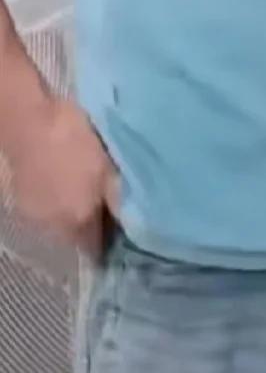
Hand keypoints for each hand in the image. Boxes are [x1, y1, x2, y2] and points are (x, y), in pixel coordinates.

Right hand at [6, 95, 119, 257]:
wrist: (31, 122)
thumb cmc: (76, 142)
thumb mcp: (108, 168)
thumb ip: (120, 199)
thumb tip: (135, 222)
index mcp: (78, 224)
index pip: (97, 250)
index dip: (112, 241)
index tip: (124, 228)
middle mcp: (53, 230)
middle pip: (78, 238)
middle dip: (92, 224)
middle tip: (107, 200)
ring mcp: (35, 216)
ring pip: (61, 223)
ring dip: (73, 212)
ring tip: (85, 186)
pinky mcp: (22, 200)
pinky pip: (47, 208)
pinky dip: (57, 200)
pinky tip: (64, 179)